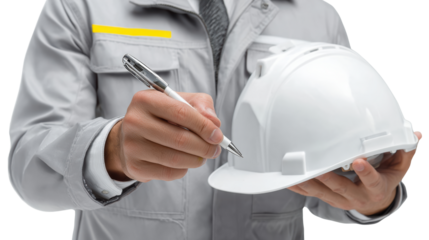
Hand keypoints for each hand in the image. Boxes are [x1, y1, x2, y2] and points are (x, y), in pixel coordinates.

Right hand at [104, 89, 222, 181]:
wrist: (130, 135)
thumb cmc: (158, 116)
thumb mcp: (179, 100)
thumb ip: (200, 104)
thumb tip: (213, 122)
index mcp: (146, 100)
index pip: (182, 113)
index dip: (204, 126)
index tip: (218, 135)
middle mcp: (135, 121)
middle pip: (180, 139)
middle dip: (204, 147)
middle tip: (215, 149)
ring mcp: (132, 145)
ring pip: (175, 158)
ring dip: (196, 160)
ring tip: (203, 156)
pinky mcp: (134, 166)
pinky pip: (168, 172)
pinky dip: (183, 169)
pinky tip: (185, 162)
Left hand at [288, 130, 422, 215]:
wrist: (374, 202)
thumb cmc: (386, 178)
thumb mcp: (399, 167)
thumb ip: (405, 150)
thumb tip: (416, 133)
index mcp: (375, 187)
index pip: (372, 180)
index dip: (366, 172)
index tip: (358, 161)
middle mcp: (356, 196)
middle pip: (341, 187)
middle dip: (328, 178)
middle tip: (316, 168)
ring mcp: (339, 199)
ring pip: (322, 192)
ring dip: (308, 182)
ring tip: (295, 173)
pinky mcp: (327, 198)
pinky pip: (310, 194)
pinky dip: (299, 187)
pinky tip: (287, 180)